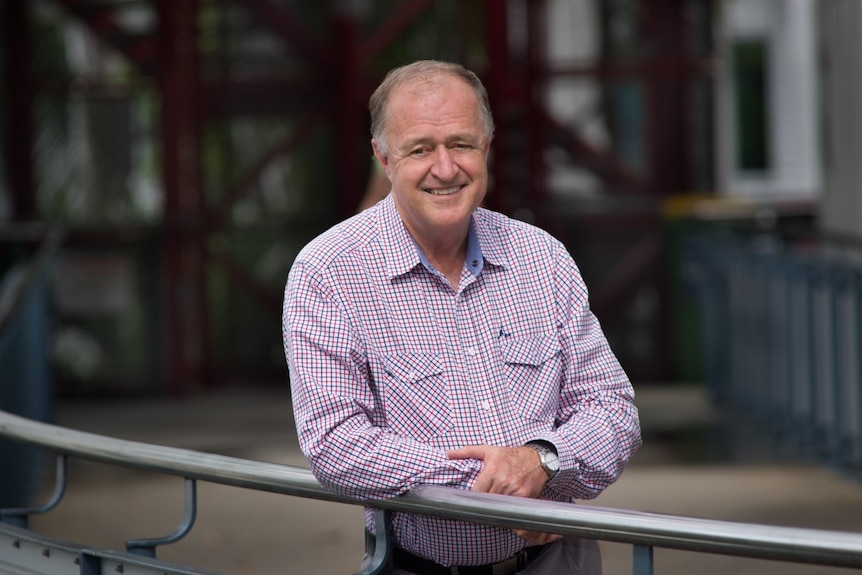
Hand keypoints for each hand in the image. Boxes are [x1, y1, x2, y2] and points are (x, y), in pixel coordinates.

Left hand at [447, 444, 562, 542]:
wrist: (537, 458)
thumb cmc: (510, 455)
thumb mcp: (488, 450)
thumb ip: (467, 452)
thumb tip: (448, 454)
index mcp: (492, 470)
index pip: (476, 493)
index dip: (473, 499)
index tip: (471, 502)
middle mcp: (503, 481)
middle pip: (487, 501)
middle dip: (484, 504)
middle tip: (480, 507)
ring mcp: (515, 490)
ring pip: (499, 507)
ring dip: (495, 509)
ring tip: (493, 508)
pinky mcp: (525, 496)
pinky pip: (512, 509)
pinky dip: (507, 510)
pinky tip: (505, 508)